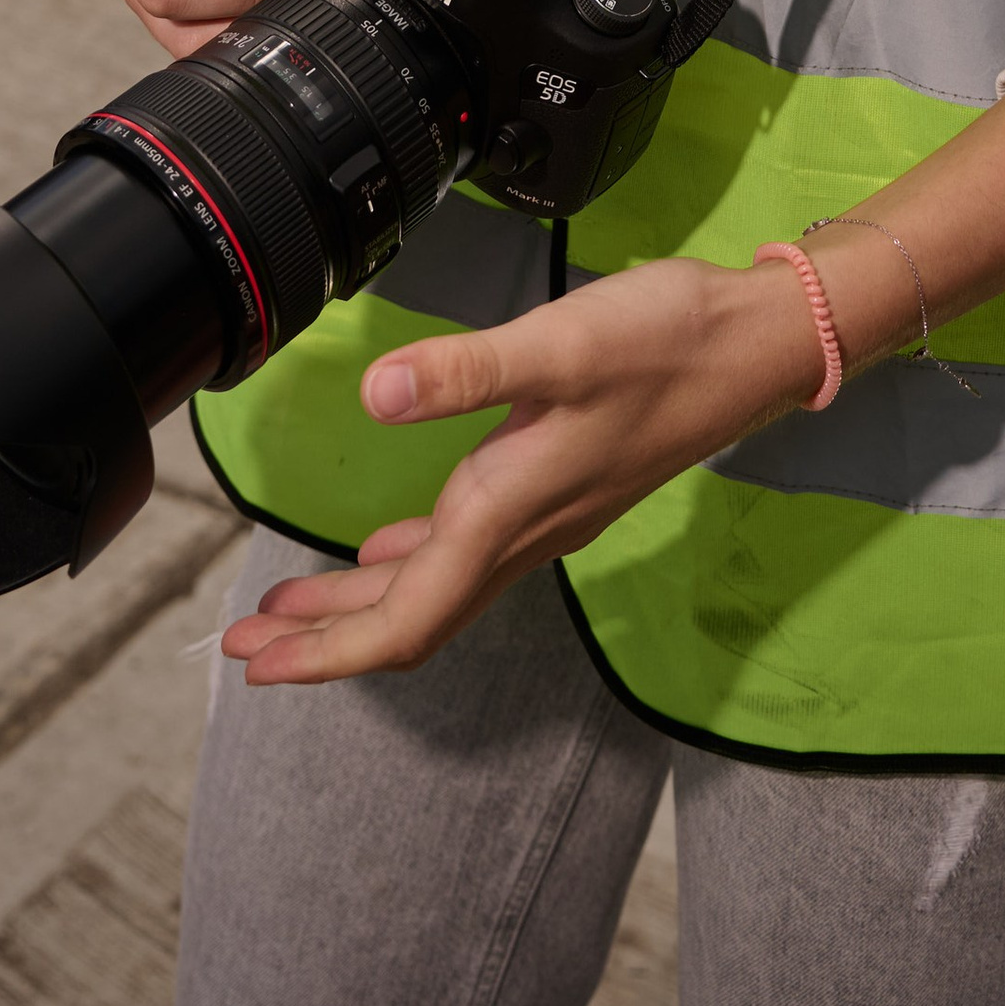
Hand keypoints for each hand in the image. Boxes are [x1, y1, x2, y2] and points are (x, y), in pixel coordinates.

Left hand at [218, 257, 828, 685]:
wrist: (758, 345)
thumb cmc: (668, 341)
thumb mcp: (564, 342)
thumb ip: (466, 371)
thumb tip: (374, 393)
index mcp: (510, 508)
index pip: (409, 617)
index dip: (329, 650)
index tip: (259, 664)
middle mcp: (525, 529)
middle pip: (413, 618)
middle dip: (325, 639)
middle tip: (246, 646)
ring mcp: (545, 514)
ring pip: (436, 587)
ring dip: (359, 602)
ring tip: (290, 603)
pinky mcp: (558, 486)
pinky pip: (467, 553)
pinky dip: (410, 562)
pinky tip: (388, 546)